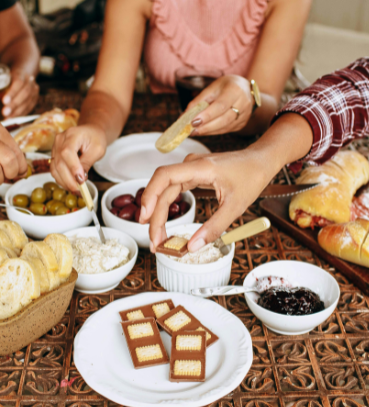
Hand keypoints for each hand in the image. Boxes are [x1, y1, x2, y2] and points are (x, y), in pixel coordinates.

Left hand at [2, 70, 38, 118]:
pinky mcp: (34, 99)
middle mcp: (29, 81)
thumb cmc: (7, 76)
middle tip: (4, 113)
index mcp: (20, 73)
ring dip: (17, 112)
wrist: (22, 72)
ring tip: (7, 119)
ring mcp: (34, 90)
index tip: (4, 101)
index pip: (18, 82)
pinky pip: (29, 108)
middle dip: (14, 105)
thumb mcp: (0, 76)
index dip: (12, 92)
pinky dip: (20, 115)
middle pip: (24, 93)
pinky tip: (13, 120)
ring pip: (28, 102)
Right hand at [50, 124, 107, 193]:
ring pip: (55, 169)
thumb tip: (80, 179)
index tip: (81, 181)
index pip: (67, 153)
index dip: (73, 168)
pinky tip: (70, 184)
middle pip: (59, 163)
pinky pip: (54, 170)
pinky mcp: (54, 156)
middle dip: (69, 180)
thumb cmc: (95, 138)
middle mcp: (60, 140)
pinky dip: (62, 180)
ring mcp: (55, 148)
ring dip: (64, 182)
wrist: (90, 132)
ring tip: (76, 190)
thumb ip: (87, 163)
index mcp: (72, 134)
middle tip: (79, 190)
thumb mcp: (97, 150)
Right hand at [140, 149, 270, 251]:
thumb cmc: (252, 176)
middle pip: (161, 190)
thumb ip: (213, 227)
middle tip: (156, 242)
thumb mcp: (235, 206)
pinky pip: (171, 191)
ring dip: (158, 215)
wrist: (262, 160)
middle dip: (154, 218)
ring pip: (164, 192)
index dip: (150, 196)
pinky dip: (165, 208)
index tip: (145, 219)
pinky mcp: (191, 175)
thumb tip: (192, 246)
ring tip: (158, 237)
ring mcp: (190, 169)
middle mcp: (191, 165)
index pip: (164, 176)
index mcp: (201, 167)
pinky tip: (163, 222)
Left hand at [186, 74, 252, 136]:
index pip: (220, 106)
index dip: (206, 116)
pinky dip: (213, 132)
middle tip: (190, 131)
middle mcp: (243, 102)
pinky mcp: (242, 123)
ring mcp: (245, 114)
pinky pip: (226, 130)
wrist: (244, 88)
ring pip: (225, 127)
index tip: (192, 122)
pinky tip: (204, 131)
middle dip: (206, 127)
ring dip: (208, 131)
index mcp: (235, 90)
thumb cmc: (226, 87)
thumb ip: (198, 102)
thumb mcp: (212, 88)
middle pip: (224, 119)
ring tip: (194, 132)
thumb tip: (183, 117)